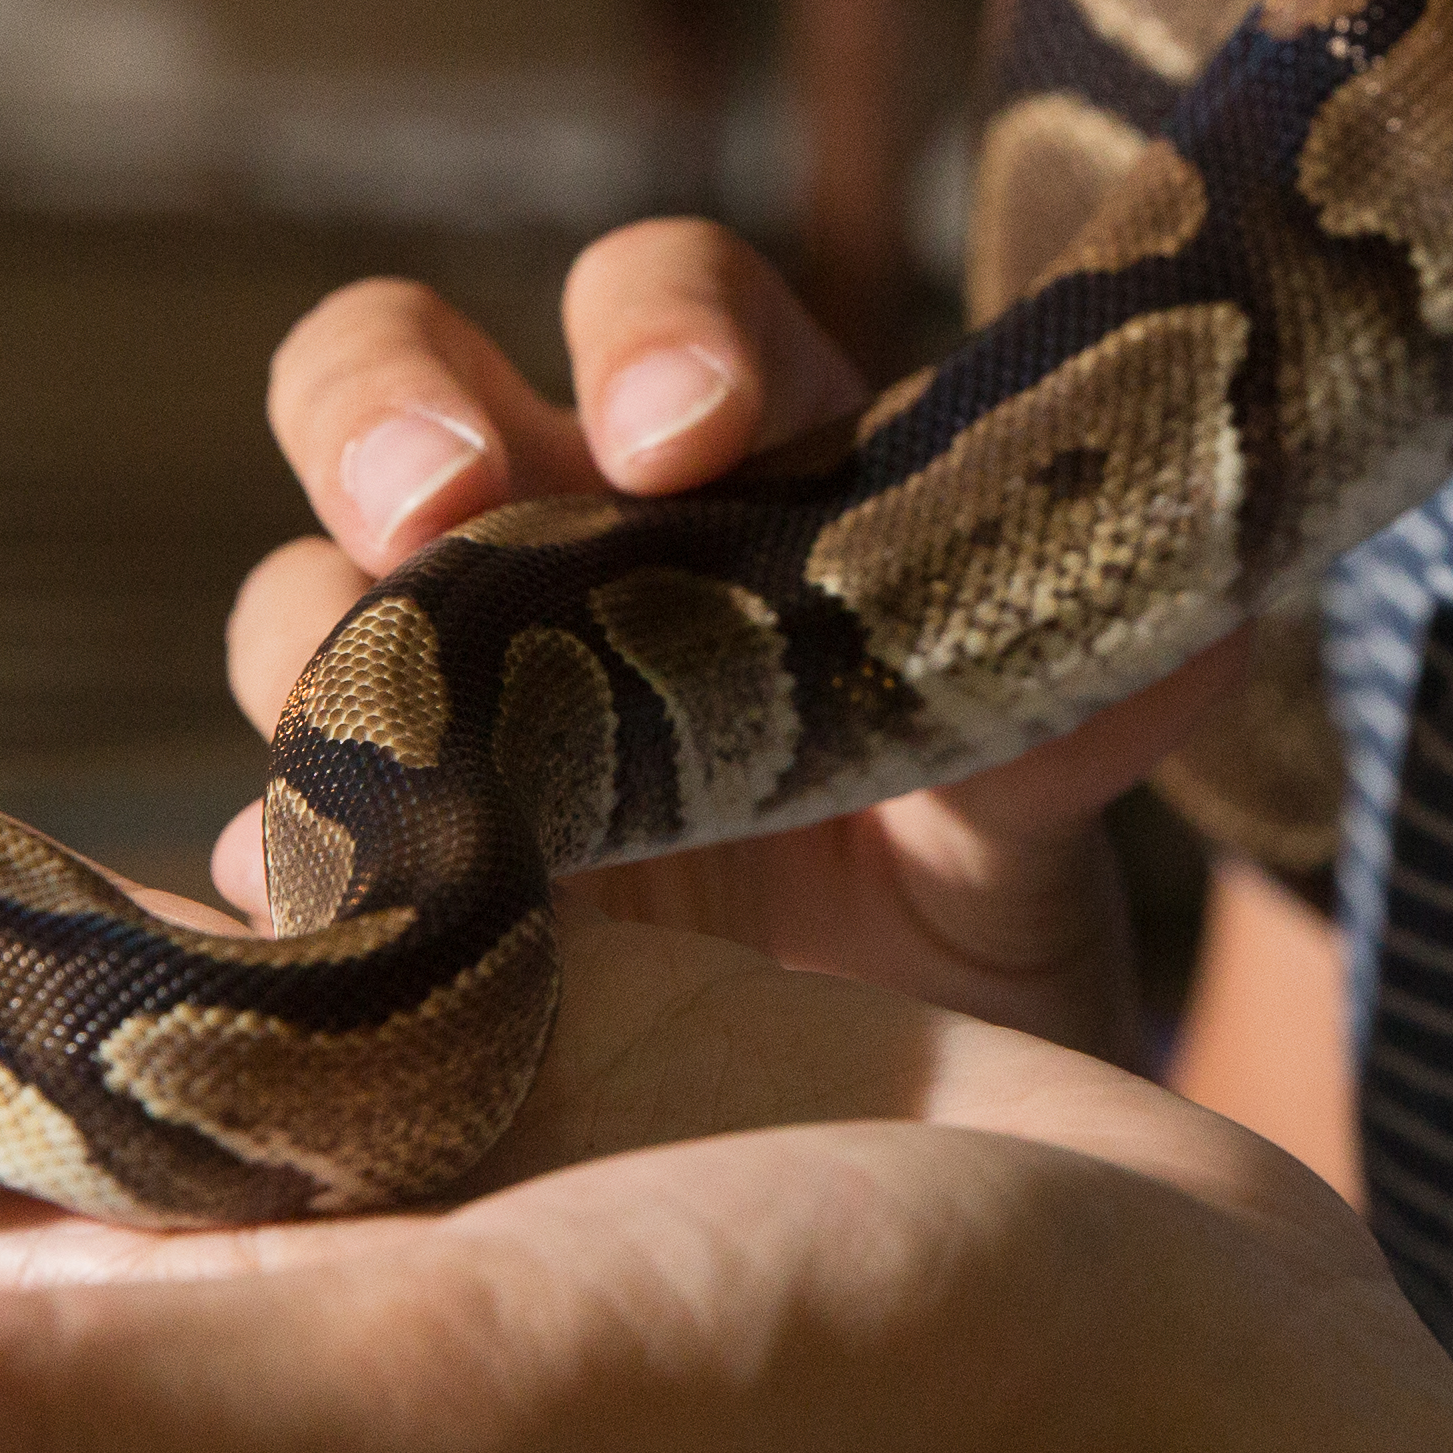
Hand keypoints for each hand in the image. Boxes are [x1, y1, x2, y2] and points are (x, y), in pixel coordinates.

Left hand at [0, 702, 1452, 1452]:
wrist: (1213, 1407)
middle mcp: (289, 1183)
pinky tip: (364, 596)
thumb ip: (87, 1412)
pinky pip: (436, 802)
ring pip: (181, 872)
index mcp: (186, 1289)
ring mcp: (469, 1074)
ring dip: (77, 755)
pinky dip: (353, 698)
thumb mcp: (450, 1380)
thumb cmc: (847, 1406)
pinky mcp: (645, 976)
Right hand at [241, 220, 1242, 1056]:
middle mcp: (549, 544)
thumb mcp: (1030, 827)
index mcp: (734, 470)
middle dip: (387, 410)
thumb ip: (1078, 721)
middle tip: (433, 505)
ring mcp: (428, 707)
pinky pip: (256, 840)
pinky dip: (266, 866)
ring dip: (309, 637)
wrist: (884, 1143)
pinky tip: (300, 918)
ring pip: (298, 596)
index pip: (672, 309)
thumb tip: (1196, 632)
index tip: (687, 426)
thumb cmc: (961, 918)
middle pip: (395, 374)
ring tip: (369, 742)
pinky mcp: (356, 882)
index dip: (659, 332)